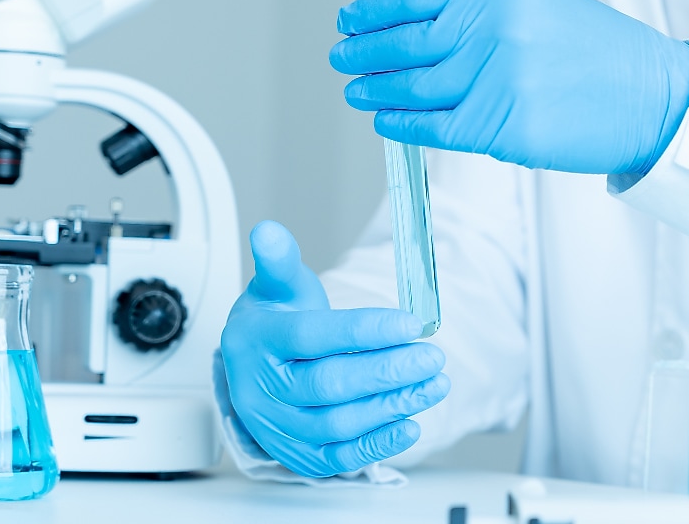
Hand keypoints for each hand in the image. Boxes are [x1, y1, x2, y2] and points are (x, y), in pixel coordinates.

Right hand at [220, 221, 449, 476]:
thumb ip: (279, 260)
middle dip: (388, 371)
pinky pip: (338, 458)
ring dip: (391, 406)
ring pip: (336, 424)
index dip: (364, 331)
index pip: (312, 337)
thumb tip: (269, 230)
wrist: (255, 368)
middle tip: (431, 357)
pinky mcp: (295, 454)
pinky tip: (410, 423)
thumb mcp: (276, 286)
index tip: (410, 324)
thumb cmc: (275, 322)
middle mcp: (259, 388)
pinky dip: (377, 445)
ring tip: (432, 384)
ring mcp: (276, 426)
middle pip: (328, 385)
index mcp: (257, 341)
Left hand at [331, 0, 688, 174]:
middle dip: (367, 51)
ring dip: (378, 88)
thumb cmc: (599, 56)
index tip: (349, 20)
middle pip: (410, 43)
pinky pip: (437, 127)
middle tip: (341, 57)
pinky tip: (385, 120)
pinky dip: (403, 123)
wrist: (654, 97)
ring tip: (356, 90)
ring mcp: (501, 78)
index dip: (376, 10)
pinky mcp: (506, 126)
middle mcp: (498, 29)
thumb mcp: (542, 10)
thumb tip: (419, 37)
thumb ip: (484, 18)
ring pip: (418, 87)